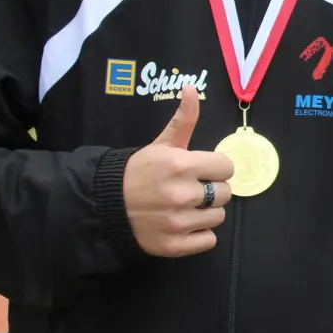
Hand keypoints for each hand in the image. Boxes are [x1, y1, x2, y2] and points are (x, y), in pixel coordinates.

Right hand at [121, 85, 234, 256]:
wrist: (106, 205)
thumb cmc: (139, 172)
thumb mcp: (162, 144)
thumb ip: (184, 119)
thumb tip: (191, 87)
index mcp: (181, 165)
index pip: (227, 167)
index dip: (214, 168)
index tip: (200, 170)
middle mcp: (182, 194)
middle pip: (226, 193)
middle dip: (211, 189)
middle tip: (191, 189)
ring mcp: (178, 222)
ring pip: (218, 217)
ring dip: (206, 213)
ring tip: (184, 206)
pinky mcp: (174, 245)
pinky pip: (209, 240)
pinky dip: (199, 235)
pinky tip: (183, 225)